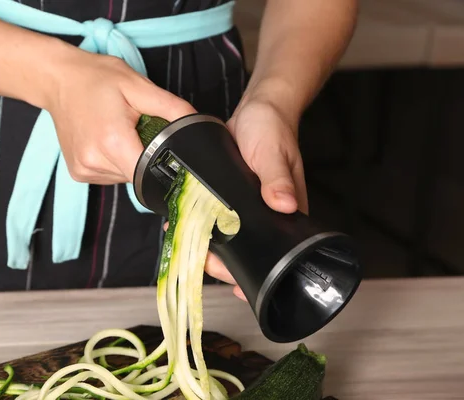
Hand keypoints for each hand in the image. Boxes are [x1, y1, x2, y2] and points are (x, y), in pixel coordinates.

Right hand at [45, 48, 195, 183]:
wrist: (57, 79)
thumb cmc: (96, 78)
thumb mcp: (139, 86)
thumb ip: (172, 108)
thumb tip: (197, 125)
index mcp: (113, 142)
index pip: (150, 171)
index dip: (162, 162)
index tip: (164, 147)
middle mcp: (95, 161)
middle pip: (138, 175)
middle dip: (145, 156)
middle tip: (136, 128)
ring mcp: (84, 170)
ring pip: (124, 177)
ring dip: (129, 159)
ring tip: (117, 131)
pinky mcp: (78, 173)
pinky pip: (108, 175)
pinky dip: (114, 162)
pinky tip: (105, 140)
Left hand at [203, 88, 308, 301]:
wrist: (258, 110)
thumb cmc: (274, 130)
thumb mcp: (274, 154)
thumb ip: (278, 178)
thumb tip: (283, 204)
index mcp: (284, 214)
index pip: (273, 254)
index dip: (256, 274)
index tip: (238, 288)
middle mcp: (265, 216)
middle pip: (246, 252)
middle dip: (223, 263)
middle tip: (201, 260)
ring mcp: (245, 208)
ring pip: (227, 238)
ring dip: (207, 246)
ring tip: (184, 245)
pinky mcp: (228, 195)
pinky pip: (214, 216)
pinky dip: (198, 223)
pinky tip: (179, 224)